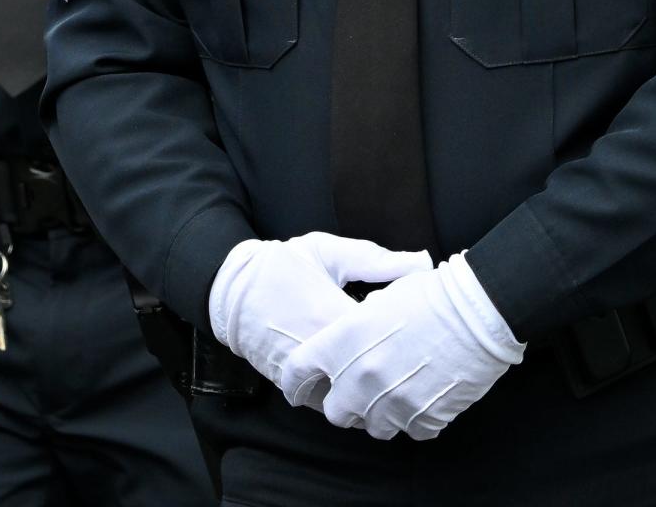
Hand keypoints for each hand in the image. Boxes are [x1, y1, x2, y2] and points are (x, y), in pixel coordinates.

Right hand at [208, 231, 431, 389]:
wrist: (231, 289)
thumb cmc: (283, 263)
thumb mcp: (330, 250)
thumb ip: (378, 259)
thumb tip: (425, 261)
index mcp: (331, 314)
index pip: (382, 338)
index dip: (408, 336)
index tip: (425, 328)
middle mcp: (318, 351)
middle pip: (370, 375)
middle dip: (397, 369)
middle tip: (422, 359)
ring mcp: (304, 374)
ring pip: (350, 399)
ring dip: (374, 392)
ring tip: (399, 378)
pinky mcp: (292, 386)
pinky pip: (328, 405)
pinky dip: (348, 402)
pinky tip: (367, 389)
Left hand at [280, 252, 524, 440]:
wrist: (476, 311)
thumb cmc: (431, 293)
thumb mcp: (383, 294)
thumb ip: (357, 320)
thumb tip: (355, 328)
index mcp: (344, 341)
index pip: (298, 370)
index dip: (296, 379)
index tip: (299, 384)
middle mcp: (362, 377)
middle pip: (335, 412)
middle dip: (343, 402)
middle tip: (359, 388)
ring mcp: (392, 402)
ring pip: (372, 426)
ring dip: (380, 412)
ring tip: (396, 389)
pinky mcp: (422, 418)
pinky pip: (408, 430)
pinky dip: (413, 417)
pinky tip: (423, 394)